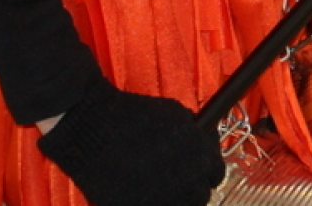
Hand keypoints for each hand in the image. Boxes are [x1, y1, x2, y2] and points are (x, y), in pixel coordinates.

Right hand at [35, 76, 223, 205]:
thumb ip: (195, 134)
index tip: (194, 172)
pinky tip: (136, 193)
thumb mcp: (175, 115)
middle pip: (199, 197)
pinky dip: (149, 203)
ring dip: (171, 199)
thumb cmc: (134, 117)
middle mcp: (189, 182)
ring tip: (154, 188)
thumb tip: (203, 143)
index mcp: (201, 157)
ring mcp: (164, 200)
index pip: (216, 175)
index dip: (204, 173)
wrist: (95, 129)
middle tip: (171, 182)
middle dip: (189, 190)